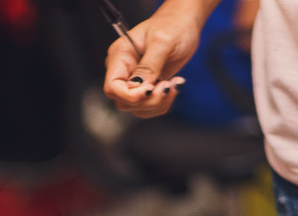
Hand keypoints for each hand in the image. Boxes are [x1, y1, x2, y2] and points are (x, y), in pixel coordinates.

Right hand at [104, 0, 206, 116]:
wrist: (184, 24)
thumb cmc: (173, 26)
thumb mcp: (162, 42)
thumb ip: (149, 65)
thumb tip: (136, 87)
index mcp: (119, 56)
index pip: (112, 87)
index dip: (129, 95)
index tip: (151, 89)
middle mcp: (123, 71)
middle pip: (124, 102)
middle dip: (148, 100)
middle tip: (168, 85)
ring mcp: (134, 82)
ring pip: (137, 108)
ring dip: (158, 103)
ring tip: (175, 84)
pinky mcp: (146, 88)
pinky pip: (149, 107)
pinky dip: (164, 102)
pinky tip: (174, 85)